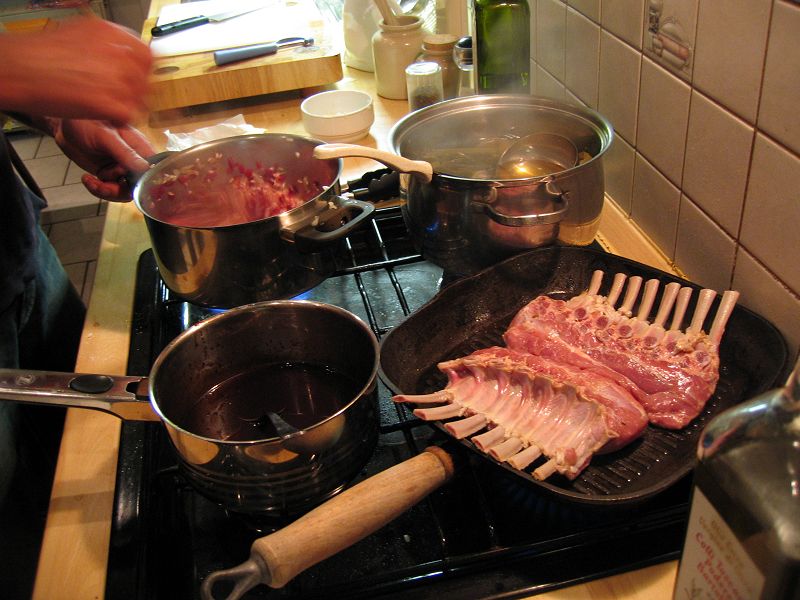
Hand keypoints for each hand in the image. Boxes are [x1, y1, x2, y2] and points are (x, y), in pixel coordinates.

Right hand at [0, 17, 151, 124]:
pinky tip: (103, 116)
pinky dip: (118, 120)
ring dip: (127, 106)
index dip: (143, 70)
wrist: (19, 69)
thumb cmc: (40, 54)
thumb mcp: (79, 34)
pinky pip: (127, 116)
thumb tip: (123, 56)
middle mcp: (118, 54)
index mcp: (111, 34)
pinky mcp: (109, 103)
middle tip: (121, 98)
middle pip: (144, 79)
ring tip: (107, 107)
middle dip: (136, 91)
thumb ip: (106, 45)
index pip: (146, 55)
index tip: (138, 79)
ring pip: (138, 99)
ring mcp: (116, 79)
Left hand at [51, 118, 155, 200]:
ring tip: (92, 181)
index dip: (145, 183)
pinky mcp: (110, 175)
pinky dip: (98, 189)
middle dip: (120, 190)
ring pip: (124, 192)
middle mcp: (135, 161)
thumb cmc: (88, 123)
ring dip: (107, 191)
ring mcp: (122, 169)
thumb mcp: (107, 137)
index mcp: (141, 148)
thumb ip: (125, 153)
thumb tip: (144, 168)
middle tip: (103, 185)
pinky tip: (87, 178)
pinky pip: (111, 191)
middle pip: (139, 187)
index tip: (129, 185)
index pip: (153, 171)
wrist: (66, 127)